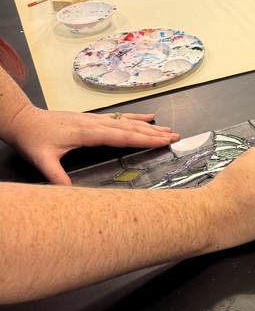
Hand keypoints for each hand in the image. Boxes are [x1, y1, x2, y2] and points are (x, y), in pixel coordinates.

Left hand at [6, 106, 179, 185]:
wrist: (24, 119)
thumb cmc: (33, 139)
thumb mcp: (42, 160)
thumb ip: (56, 176)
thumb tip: (70, 193)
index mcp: (86, 132)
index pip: (121, 136)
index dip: (142, 139)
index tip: (161, 141)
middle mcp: (94, 123)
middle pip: (129, 128)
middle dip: (153, 133)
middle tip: (174, 136)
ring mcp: (94, 119)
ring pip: (126, 121)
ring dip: (148, 126)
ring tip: (167, 129)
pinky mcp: (91, 118)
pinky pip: (118, 117)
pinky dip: (135, 117)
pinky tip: (146, 117)